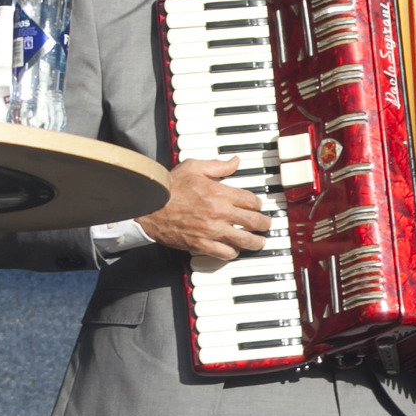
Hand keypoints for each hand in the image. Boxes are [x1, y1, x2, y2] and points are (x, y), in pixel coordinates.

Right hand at [139, 158, 269, 261]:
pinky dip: (233, 252)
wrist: (148, 206)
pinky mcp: (201, 245)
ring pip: (244, 240)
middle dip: (264, 224)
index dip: (258, 205)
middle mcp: (219, 212)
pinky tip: (234, 249)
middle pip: (254, 221)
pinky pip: (225, 253)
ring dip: (256, 242)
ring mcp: (211, 230)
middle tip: (266, 225)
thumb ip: (218, 165)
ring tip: (259, 242)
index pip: (252, 201)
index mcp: (219, 193)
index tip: (258, 207)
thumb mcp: (194, 167)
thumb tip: (235, 161)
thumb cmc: (169, 187)